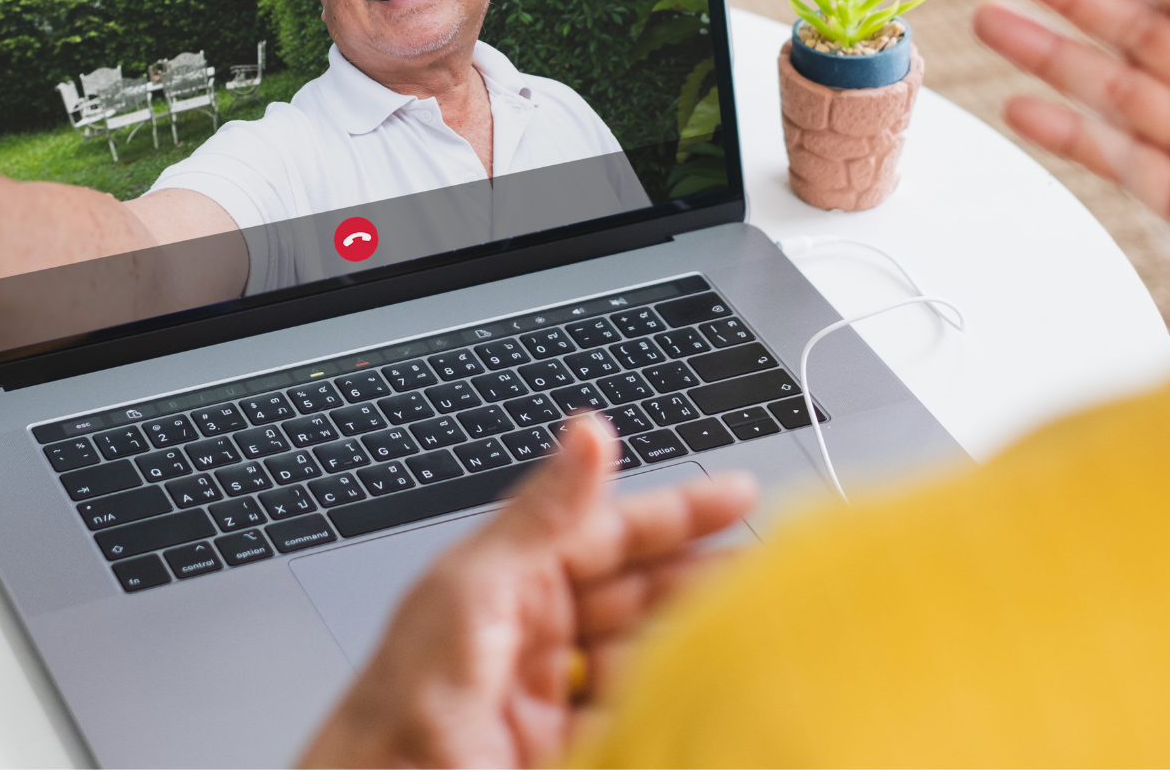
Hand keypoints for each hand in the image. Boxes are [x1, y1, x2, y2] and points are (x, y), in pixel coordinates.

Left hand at [298, 417, 756, 768]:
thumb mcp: (474, 591)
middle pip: (633, 592)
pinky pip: (629, 721)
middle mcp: (529, 634)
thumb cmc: (401, 708)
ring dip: (692, 642)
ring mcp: (546, 698)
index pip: (606, 531)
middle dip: (699, 575)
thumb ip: (540, 516)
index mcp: (505, 581)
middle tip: (768, 567)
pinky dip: (668, 708)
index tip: (736, 495)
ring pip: (640, 656)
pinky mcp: (558, 753)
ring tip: (752, 629)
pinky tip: (702, 700)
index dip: (673, 512)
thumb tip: (588, 432)